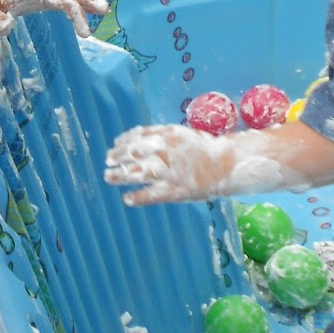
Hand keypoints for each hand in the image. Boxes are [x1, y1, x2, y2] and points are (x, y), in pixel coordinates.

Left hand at [104, 124, 244, 204]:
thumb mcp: (179, 133)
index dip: (122, 143)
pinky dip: (135, 197)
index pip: (135, 138)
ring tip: (108, 177)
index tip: (114, 146)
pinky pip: (149, 196)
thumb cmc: (203, 148)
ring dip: (119, 176)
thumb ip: (157, 133)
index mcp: (164, 137)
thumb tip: (135, 136)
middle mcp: (162, 153)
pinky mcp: (173, 191)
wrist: (226, 164)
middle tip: (108, 161)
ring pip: (135, 174)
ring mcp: (167, 173)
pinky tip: (126, 199)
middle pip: (131, 155)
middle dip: (116, 158)